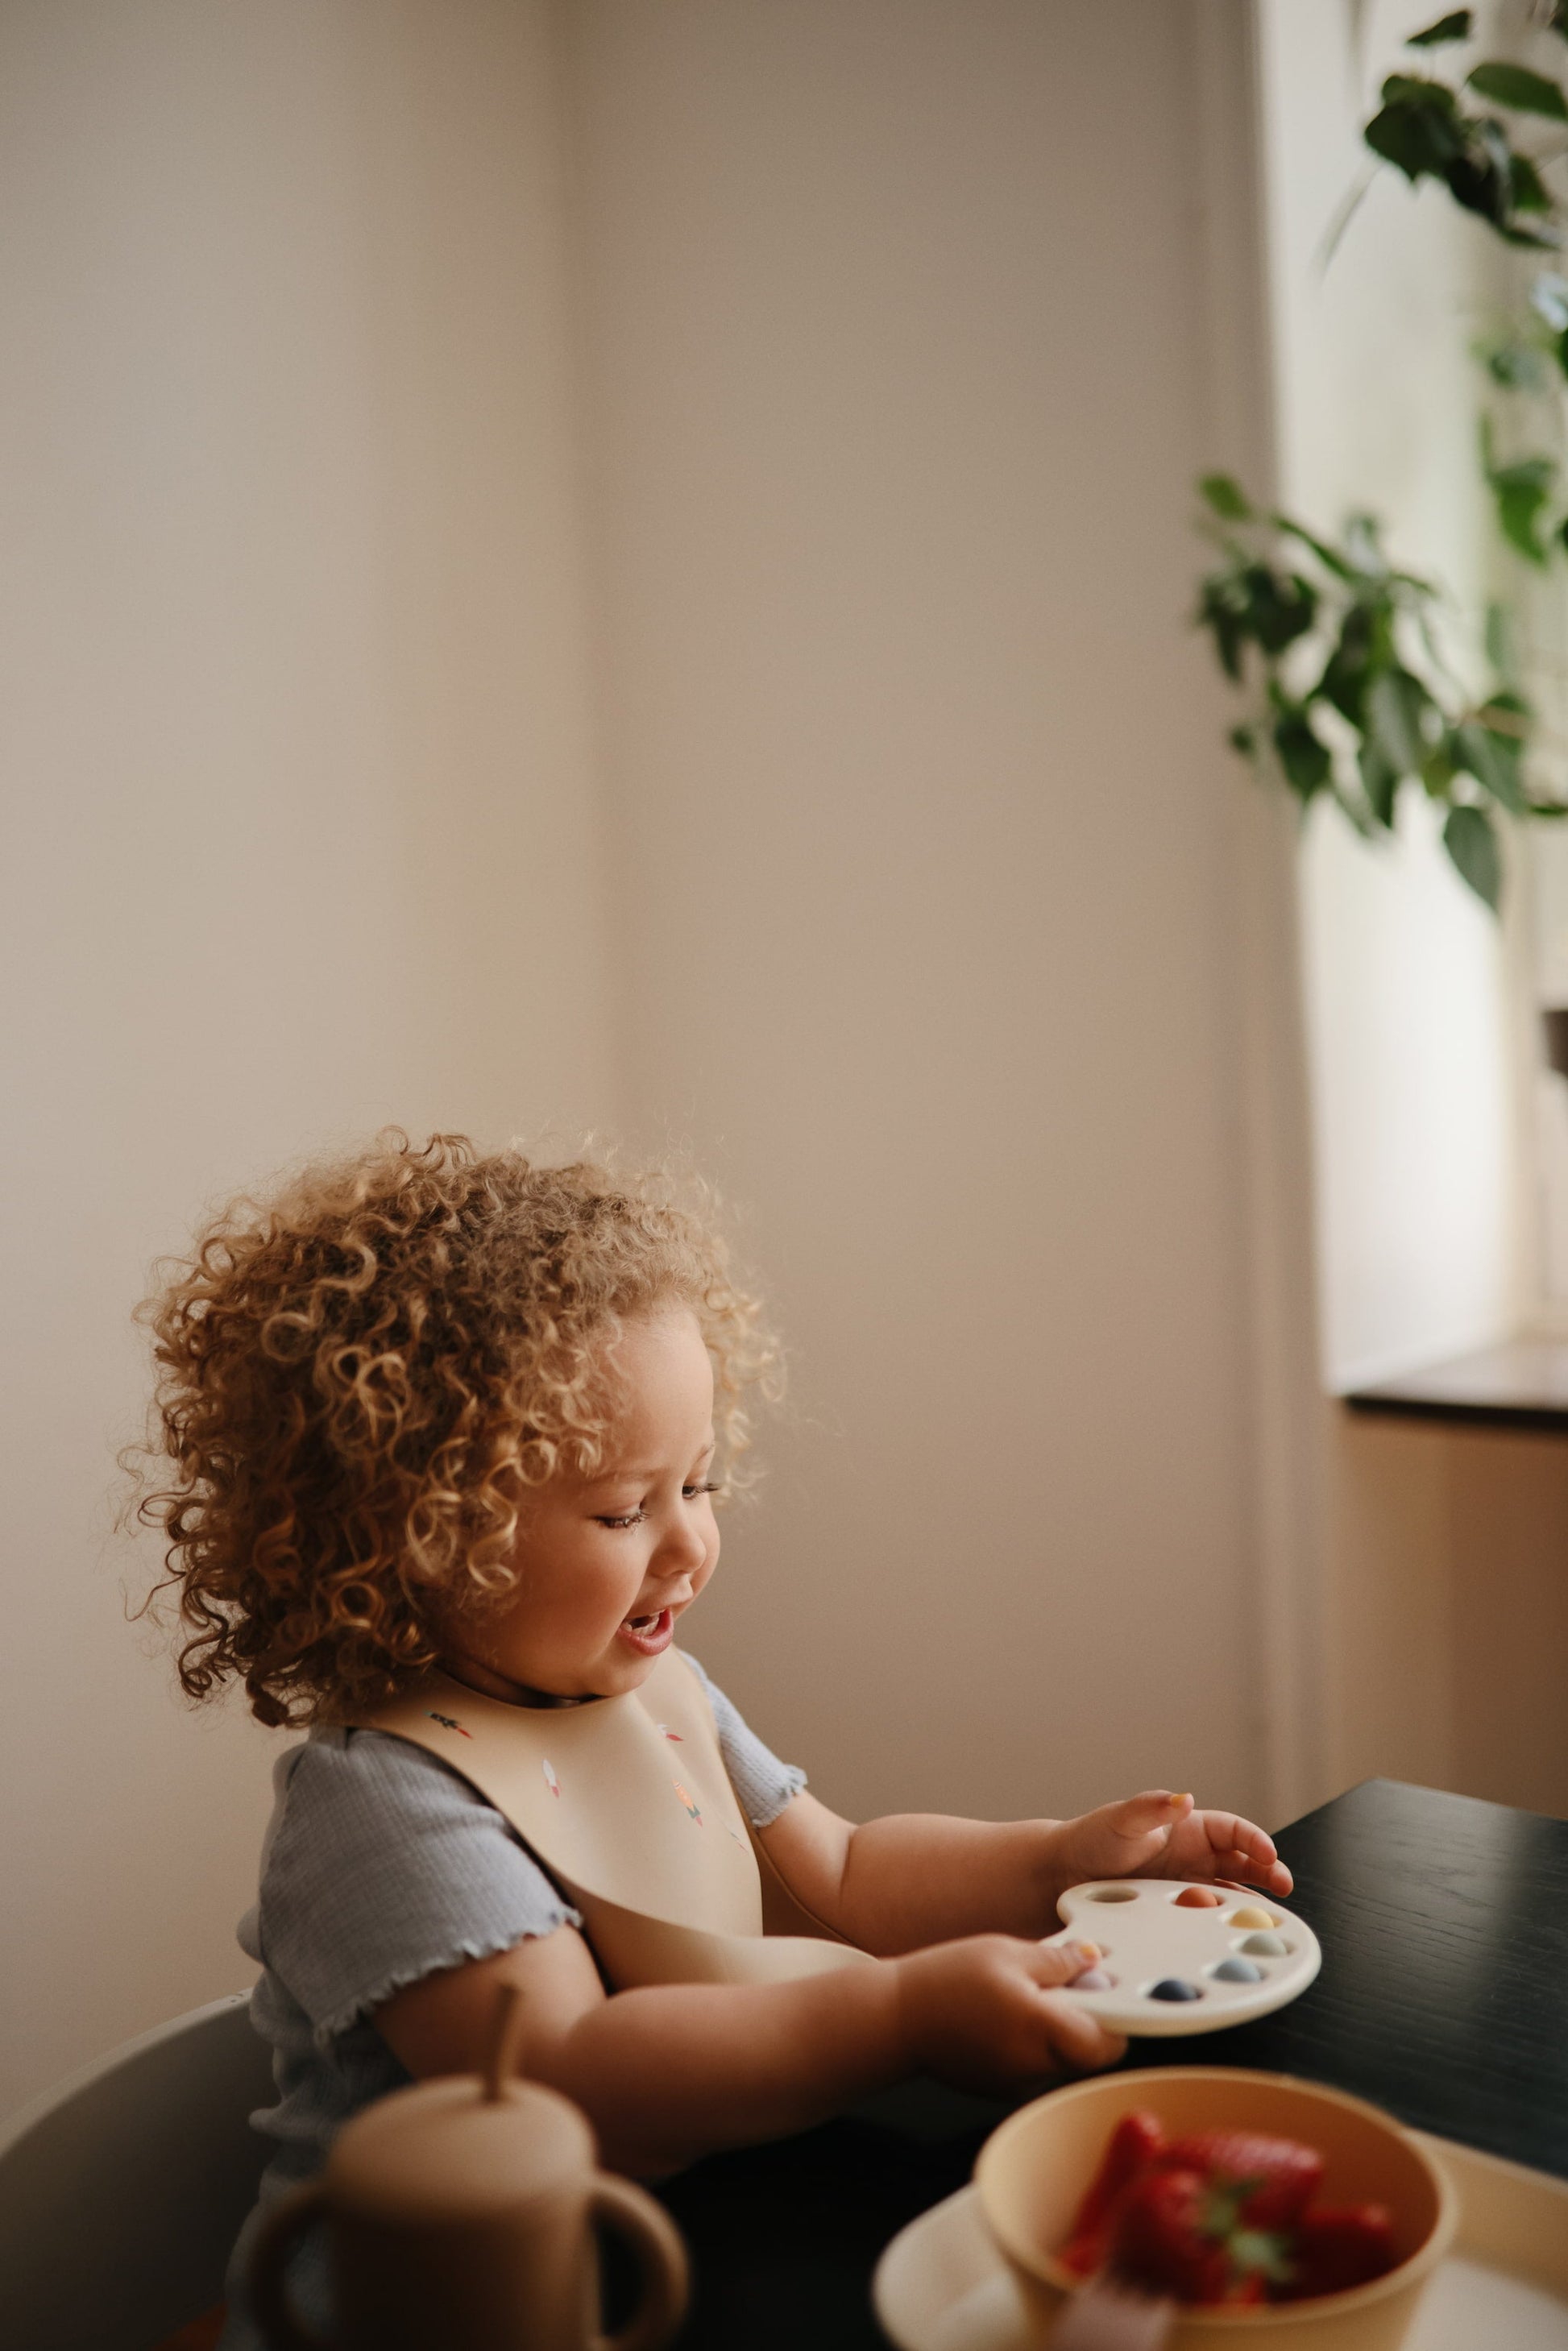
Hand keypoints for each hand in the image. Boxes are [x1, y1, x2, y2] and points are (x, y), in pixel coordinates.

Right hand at [893, 1933, 1126, 2094]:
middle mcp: (1034, 2065)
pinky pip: (1033, 2066)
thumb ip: (1058, 1961)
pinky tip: (1002, 2019)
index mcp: (1041, 2029)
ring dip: (1055, 2032)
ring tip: (1020, 1998)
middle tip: (1061, 1987)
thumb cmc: (945, 1980)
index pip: (1107, 2044)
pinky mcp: (1000, 2088)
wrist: (896, 2018)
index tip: (1110, 1996)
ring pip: (1059, 2059)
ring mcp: (1016, 2082)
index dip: (1116, 2020)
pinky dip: (1029, 2045)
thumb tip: (1092, 1961)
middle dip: (1084, 2021)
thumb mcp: (1006, 1952)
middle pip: (1085, 2052)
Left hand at [1048, 1791, 1292, 1901]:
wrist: (1065, 1876)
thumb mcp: (1121, 1819)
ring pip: (1232, 1892)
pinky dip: (1224, 1925)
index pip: (1232, 1830)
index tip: (1269, 1853)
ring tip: (1268, 1916)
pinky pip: (1209, 1919)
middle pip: (1243, 1862)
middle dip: (1268, 1871)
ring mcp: (1188, 1887)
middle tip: (1284, 1886)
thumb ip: (1151, 1808)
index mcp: (1188, 1828)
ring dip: (1252, 1902)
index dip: (1254, 1840)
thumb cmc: (1093, 1839)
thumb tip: (1184, 1798)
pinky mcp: (1177, 1914)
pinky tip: (1231, 1935)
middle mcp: (1194, 1857)